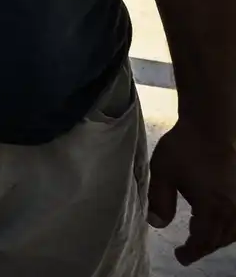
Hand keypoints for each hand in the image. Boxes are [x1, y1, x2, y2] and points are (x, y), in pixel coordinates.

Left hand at [148, 121, 235, 264]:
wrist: (209, 127)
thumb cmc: (184, 149)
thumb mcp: (163, 173)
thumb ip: (159, 200)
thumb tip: (156, 224)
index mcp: (211, 207)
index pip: (203, 239)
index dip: (192, 251)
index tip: (180, 257)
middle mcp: (231, 208)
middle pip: (219, 238)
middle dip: (204, 247)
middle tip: (188, 251)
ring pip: (232, 232)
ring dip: (217, 240)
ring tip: (201, 240)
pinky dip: (229, 229)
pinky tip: (220, 225)